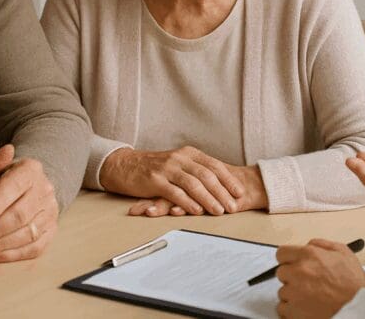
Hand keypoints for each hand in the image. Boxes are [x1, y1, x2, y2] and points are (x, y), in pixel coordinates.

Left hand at [0, 156, 58, 262]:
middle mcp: (45, 189)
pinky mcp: (51, 230)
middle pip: (22, 213)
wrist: (22, 189)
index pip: (15, 187)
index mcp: (30, 169)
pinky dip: (13, 255)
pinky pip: (35, 247)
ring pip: (29, 232)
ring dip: (3, 244)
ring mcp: (51, 211)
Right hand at [128, 164, 267, 216]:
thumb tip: (220, 184)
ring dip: (208, 199)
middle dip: (222, 192)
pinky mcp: (154, 180)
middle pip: (206, 175)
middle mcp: (179, 158)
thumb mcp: (178, 163)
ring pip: (193, 184)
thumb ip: (196, 170)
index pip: (214, 165)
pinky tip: (197, 211)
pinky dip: (188, 202)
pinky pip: (175, 192)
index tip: (240, 192)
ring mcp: (167, 168)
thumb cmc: (155, 168)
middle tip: (233, 206)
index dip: (229, 179)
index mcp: (189, 153)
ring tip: (219, 211)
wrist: (124, 166)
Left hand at [276, 239, 364, 318]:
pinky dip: (292, 310)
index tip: (292, 265)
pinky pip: (282, 309)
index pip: (281, 254)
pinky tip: (306, 308)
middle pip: (281, 273)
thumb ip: (321, 245)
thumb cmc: (354, 282)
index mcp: (308, 255)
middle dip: (291, 277)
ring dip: (293, 294)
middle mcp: (298, 271)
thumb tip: (308, 244)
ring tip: (311, 297)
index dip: (288, 260)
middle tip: (306, 283)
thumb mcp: (343, 252)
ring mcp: (294, 292)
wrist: (359, 306)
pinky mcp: (293, 311)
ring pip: (283, 292)